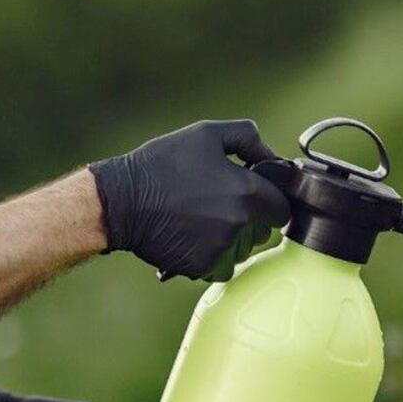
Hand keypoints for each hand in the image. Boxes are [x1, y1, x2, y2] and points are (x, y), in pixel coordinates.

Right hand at [89, 119, 291, 281]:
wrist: (120, 201)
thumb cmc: (162, 164)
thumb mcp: (206, 134)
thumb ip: (249, 138)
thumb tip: (273, 157)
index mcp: (248, 192)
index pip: (282, 208)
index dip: (270, 200)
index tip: (253, 194)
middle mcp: (240, 224)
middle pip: (263, 231)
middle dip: (251, 220)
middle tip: (220, 203)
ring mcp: (222, 249)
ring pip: (242, 250)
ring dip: (231, 239)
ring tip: (201, 219)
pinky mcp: (203, 267)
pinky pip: (220, 265)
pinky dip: (211, 255)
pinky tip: (190, 236)